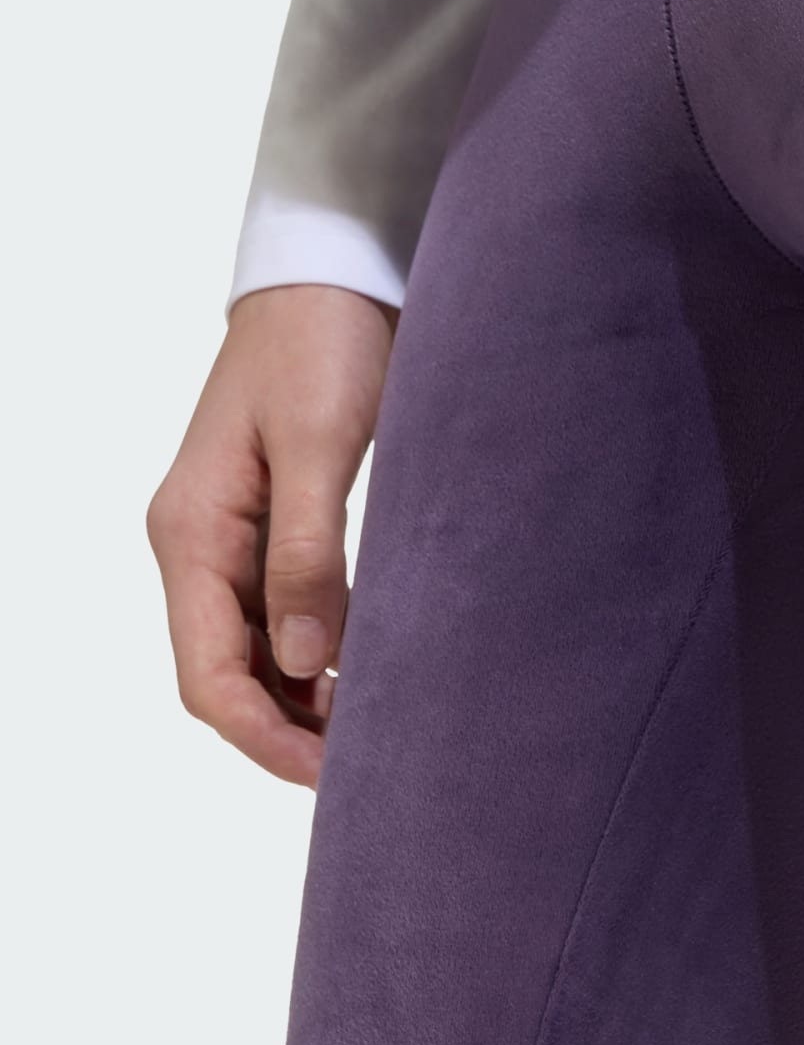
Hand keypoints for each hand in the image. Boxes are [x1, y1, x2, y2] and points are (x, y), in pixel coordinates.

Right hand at [147, 285, 395, 785]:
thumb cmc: (323, 343)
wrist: (331, 271)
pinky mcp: (272, 512)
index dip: (264, 734)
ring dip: (303, 693)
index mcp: (190, 532)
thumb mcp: (319, 445)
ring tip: (372, 729)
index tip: (330, 773)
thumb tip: (308, 666)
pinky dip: (317, 645)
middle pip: (226, 670)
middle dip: (284, 727)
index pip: (208, 674)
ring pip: (254, 644)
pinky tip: (367, 665)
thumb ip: (306, 554)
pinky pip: (281, 604)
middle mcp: (197, 541)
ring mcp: (231, 529)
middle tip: (363, 769)